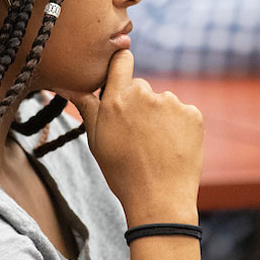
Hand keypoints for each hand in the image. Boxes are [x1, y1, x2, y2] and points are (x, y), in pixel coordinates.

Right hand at [59, 51, 204, 226]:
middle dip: (137, 103)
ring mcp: (172, 103)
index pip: (122, 58)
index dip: (121, 66)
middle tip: (136, 135)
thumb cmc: (122, 172)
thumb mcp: (96, 139)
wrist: (159, 200)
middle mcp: (145, 94)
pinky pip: (183, 114)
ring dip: (159, 117)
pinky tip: (172, 148)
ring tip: (155, 146)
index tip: (120, 79)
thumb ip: (86, 106)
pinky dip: (179, 127)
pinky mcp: (193, 115)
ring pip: (163, 102)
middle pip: (141, 87)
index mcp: (117, 98)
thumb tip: (66, 83)